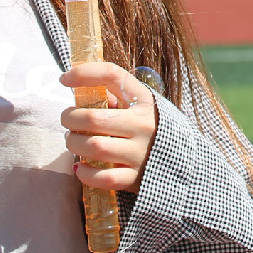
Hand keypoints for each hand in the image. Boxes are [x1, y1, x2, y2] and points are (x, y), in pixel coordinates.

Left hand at [59, 61, 157, 192]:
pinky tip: (81, 167)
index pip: (112, 75)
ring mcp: (140, 154)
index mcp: (144, 102)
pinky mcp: (135, 179)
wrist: (188, 166)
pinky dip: (85, 173)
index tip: (64, 78)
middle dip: (69, 118)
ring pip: (94, 147)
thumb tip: (80, 87)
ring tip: (72, 141)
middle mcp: (143, 126)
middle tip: (67, 120)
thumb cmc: (153, 131)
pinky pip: (102, 177)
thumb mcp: (142, 108)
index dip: (84, 73)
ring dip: (73, 143)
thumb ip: (117, 98)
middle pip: (93, 118)